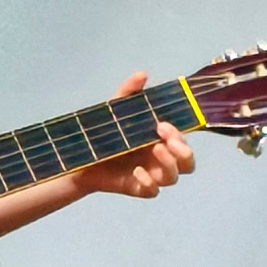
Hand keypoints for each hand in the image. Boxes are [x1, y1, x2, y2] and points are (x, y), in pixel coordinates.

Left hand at [69, 71, 195, 197]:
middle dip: (183, 151)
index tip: (162, 124)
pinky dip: (149, 183)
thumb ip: (128, 93)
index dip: (181, 136)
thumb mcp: (114, 111)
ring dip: (169, 164)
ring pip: (174, 177)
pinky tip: (137, 172)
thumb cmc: (103, 134)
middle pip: (188, 163)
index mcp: (160, 141)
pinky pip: (153, 191)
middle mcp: (160, 160)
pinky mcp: (137, 188)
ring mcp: (150, 175)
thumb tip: (142, 74)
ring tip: (155, 149)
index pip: (183, 141)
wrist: (79, 158)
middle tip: (164, 140)